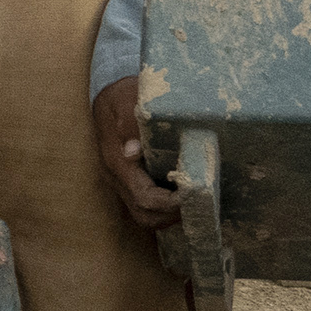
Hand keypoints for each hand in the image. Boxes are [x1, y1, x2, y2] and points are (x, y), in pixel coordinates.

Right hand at [90, 73, 181, 229]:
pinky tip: (187, 194)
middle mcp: (117, 178)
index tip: (194, 193)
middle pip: (144, 214)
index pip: (143, 197)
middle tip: (200, 202)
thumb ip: (128, 122)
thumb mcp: (126, 100)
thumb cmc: (123, 95)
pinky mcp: (131, 181)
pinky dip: (168, 207)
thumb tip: (132, 152)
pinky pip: (148, 204)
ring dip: (171, 214)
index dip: (170, 203)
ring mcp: (122, 182)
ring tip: (195, 201)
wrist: (110, 95)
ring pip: (145, 214)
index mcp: (116, 162)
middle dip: (173, 215)